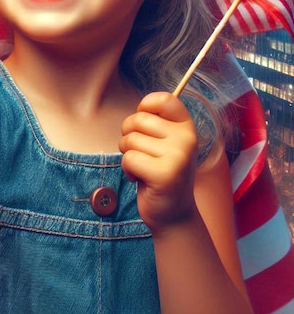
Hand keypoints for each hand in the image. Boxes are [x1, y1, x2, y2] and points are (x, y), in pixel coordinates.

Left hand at [118, 92, 198, 231]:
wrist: (173, 214)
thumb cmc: (161, 172)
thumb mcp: (165, 143)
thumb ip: (157, 123)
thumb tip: (142, 107)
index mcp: (187, 127)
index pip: (164, 99)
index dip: (145, 105)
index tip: (143, 122)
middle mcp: (187, 139)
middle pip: (139, 119)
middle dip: (128, 134)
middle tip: (139, 152)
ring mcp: (178, 157)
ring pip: (131, 140)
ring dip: (127, 154)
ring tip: (142, 167)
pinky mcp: (165, 174)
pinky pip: (129, 158)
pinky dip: (127, 169)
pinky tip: (139, 178)